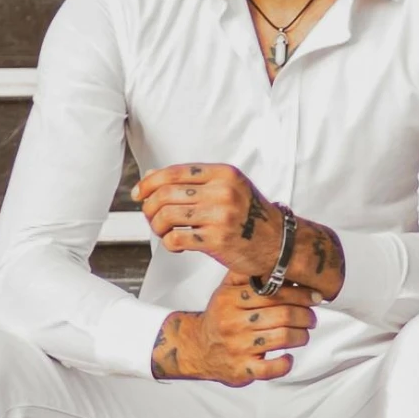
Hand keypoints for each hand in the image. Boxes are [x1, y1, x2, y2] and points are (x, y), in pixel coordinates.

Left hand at [135, 163, 282, 276]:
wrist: (278, 243)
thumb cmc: (250, 216)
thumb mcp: (228, 187)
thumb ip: (195, 181)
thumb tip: (151, 176)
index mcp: (224, 173)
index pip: (174, 172)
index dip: (150, 183)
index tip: (139, 194)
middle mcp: (222, 191)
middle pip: (165, 194)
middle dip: (149, 207)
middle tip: (151, 217)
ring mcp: (220, 216)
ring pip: (166, 216)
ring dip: (157, 226)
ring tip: (163, 232)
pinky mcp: (217, 241)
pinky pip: (176, 239)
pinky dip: (169, 243)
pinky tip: (176, 245)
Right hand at [151, 271, 315, 384]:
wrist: (196, 348)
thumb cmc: (220, 318)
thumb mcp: (225, 290)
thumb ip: (246, 274)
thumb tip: (273, 256)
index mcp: (231, 299)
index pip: (273, 292)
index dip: (300, 293)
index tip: (314, 296)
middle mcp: (233, 322)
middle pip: (282, 314)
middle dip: (305, 315)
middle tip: (312, 317)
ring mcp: (238, 347)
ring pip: (282, 338)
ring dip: (301, 336)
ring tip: (303, 334)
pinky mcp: (242, 369)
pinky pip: (270, 368)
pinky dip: (285, 363)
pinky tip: (288, 357)